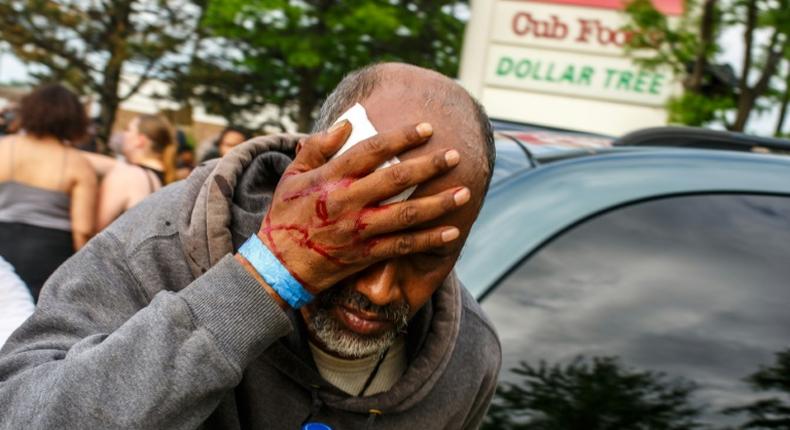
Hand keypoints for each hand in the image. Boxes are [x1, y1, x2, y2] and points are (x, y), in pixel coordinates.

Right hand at [257, 120, 469, 294]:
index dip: (401, 137)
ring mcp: (358, 230)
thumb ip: (317, 147)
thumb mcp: (291, 175)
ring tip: (464, 192)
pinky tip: (452, 232)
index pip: (371, 151)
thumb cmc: (285, 215)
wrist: (278, 265)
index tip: (427, 128)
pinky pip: (403, 246)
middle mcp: (348, 202)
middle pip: (396, 180)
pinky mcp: (365, 254)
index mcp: (330, 179)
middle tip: (455, 155)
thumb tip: (346, 124)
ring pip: (406, 214)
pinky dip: (429, 240)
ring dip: (438, 203)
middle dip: (429, 166)